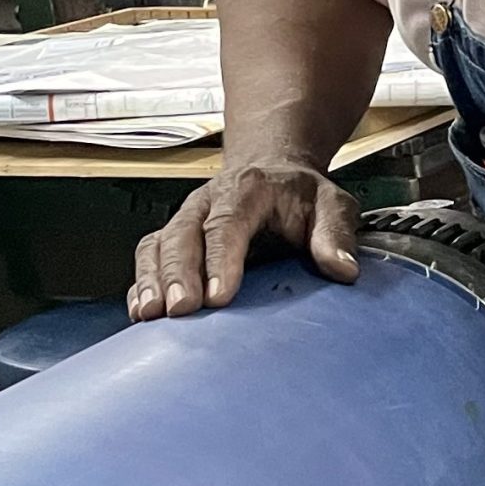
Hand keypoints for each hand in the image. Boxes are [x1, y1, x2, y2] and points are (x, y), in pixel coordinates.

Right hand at [131, 159, 359, 318]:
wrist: (275, 171)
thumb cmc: (301, 194)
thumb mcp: (332, 205)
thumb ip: (336, 234)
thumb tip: (342, 268)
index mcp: (247, 190)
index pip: (227, 224)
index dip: (220, 260)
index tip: (219, 296)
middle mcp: (207, 201)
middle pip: (183, 235)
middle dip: (178, 275)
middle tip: (179, 310)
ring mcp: (186, 219)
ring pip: (158, 245)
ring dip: (151, 280)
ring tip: (150, 314)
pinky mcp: (175, 237)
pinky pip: (149, 256)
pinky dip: (142, 283)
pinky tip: (141, 311)